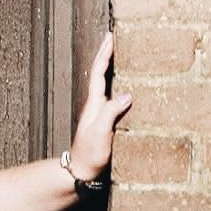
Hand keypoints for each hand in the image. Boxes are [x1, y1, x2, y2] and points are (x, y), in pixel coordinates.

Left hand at [69, 31, 132, 182]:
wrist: (82, 173)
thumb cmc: (90, 155)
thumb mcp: (101, 133)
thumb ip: (111, 113)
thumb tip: (127, 94)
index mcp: (94, 104)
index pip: (98, 73)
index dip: (105, 54)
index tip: (110, 37)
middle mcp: (96, 105)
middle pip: (101, 74)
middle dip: (107, 55)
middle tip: (114, 38)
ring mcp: (100, 114)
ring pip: (106, 84)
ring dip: (112, 68)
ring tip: (121, 55)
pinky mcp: (106, 123)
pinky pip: (114, 97)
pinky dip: (119, 86)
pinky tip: (128, 87)